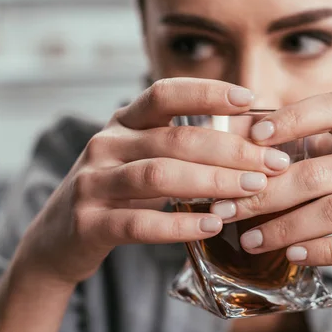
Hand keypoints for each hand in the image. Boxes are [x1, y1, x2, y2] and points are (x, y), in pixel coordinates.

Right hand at [16, 78, 291, 284]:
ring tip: (252, 191)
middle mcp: (105, 144)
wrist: (59, 240)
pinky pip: (139, 223)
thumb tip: (251, 139)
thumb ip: (184, 148)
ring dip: (212, 182)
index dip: (206, 92)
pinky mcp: (89, 223)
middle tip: (272, 164)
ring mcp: (93, 183)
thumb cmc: (118, 194)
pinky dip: (180, 225)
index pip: (164, 93)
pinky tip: (213, 225)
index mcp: (122, 123)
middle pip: (174, 139)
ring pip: (159, 176)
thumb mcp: (145, 160)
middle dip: (230, 150)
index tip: (249, 99)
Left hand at [211, 92, 331, 286]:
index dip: (293, 117)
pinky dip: (324, 251)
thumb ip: (318, 155)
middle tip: (228, 211)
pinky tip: (294, 256)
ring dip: (287, 228)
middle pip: (320, 172)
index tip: (254, 137)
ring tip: (251, 241)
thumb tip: (250, 147)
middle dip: (267, 193)